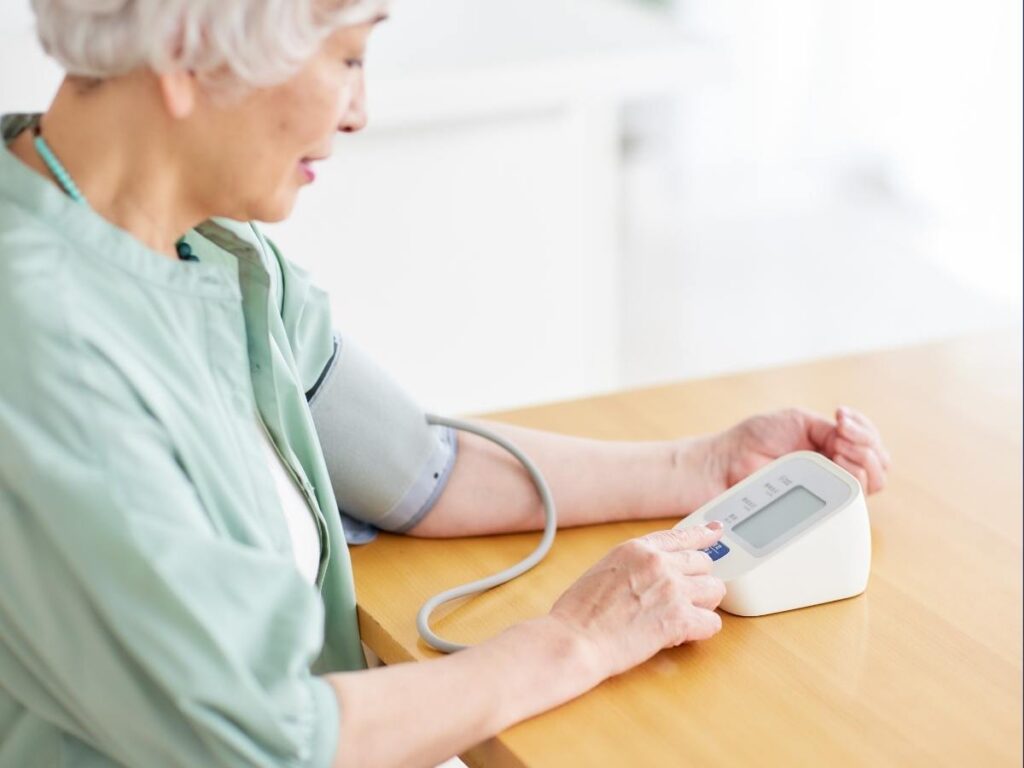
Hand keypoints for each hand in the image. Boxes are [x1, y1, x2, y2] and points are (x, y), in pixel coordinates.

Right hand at [549, 524, 726, 679]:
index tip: (715, 532)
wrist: (575, 639)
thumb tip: (652, 577)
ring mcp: (673, 589)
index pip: (682, 536)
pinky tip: (683, 635)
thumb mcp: (605, 570)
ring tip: (684, 616)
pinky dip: (701, 630)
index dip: (703, 535)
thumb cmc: (578, 613)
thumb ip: (635, 566)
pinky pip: (713, 622)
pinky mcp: (680, 619)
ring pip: (715, 590)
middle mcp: (659, 563)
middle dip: (697, 581)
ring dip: (704, 604)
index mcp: (637, 548)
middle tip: (684, 598)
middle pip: (704, 563)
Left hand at [712, 406, 889, 494]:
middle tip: (841, 433)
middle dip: (867, 443)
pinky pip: (854, 499)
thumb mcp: (799, 421)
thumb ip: (830, 429)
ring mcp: (829, 489)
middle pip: (880, 462)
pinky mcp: (820, 507)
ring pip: (874, 481)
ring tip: (837, 448)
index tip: (841, 414)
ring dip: (863, 459)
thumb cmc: (755, 439)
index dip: (864, 428)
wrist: (727, 462)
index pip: (870, 441)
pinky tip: (835, 462)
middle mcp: (835, 469)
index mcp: (832, 446)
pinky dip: (854, 478)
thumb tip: (853, 441)